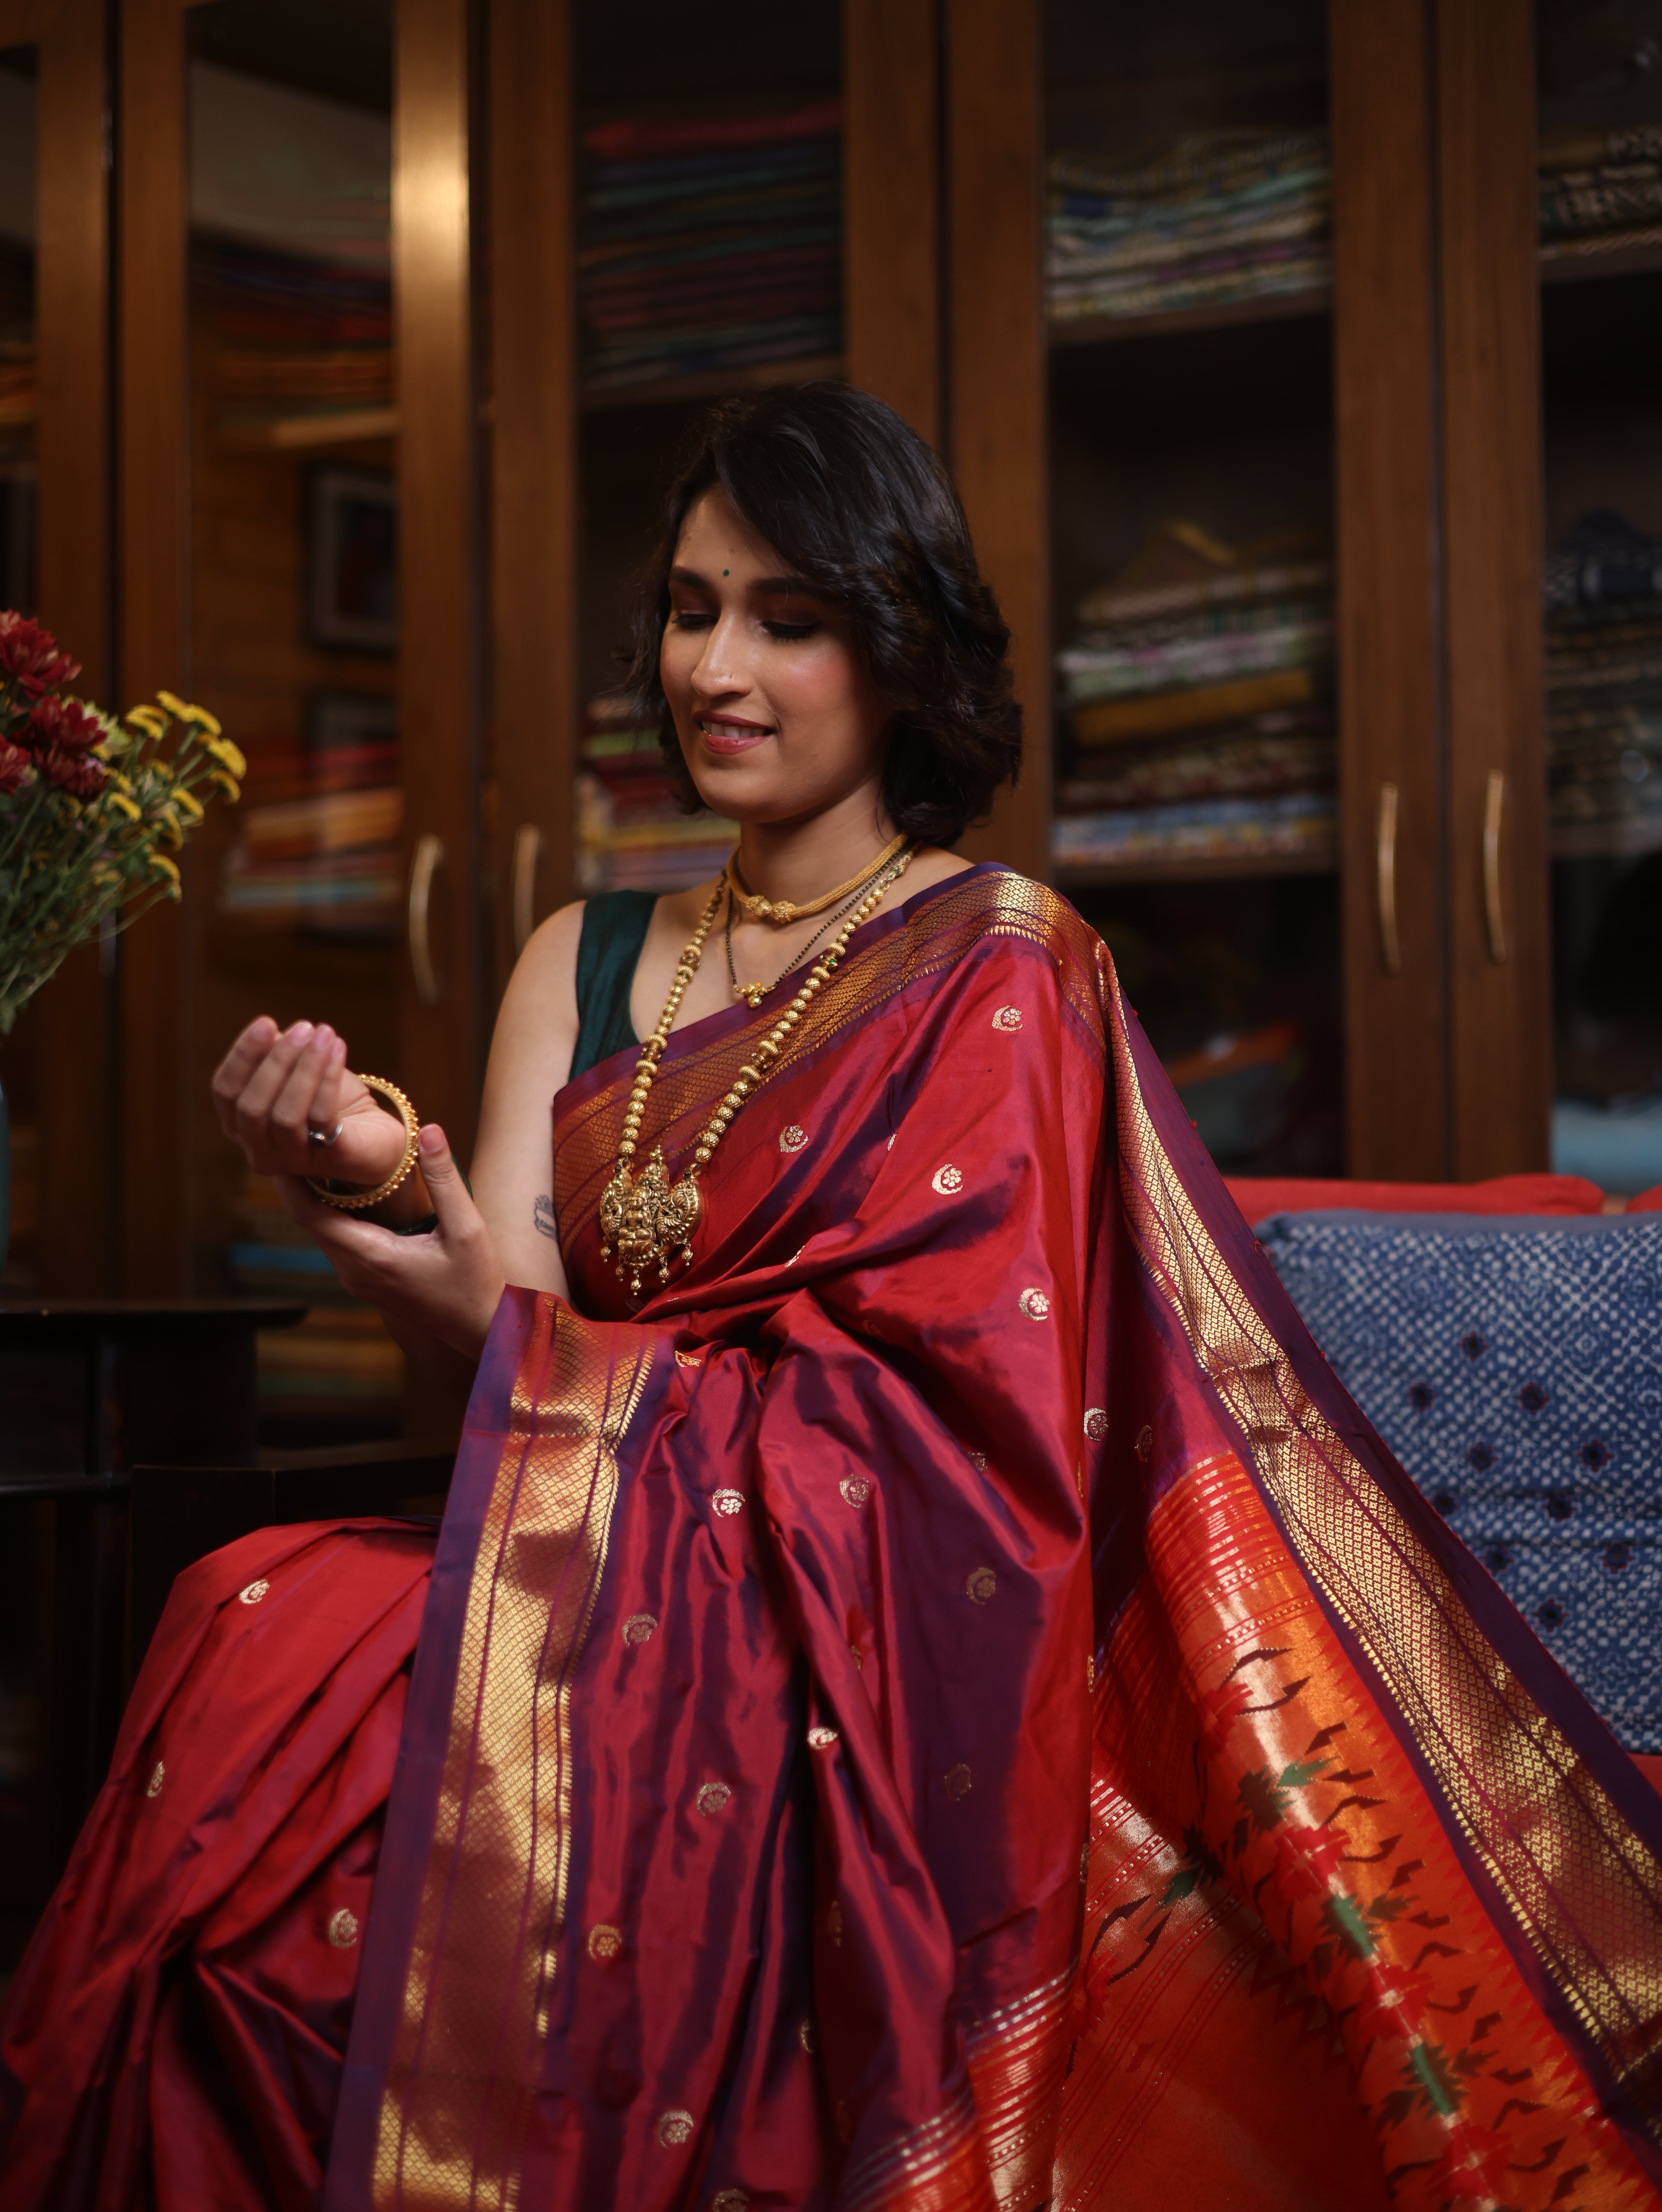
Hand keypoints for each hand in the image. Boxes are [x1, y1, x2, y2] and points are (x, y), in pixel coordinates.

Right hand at [212, 1015, 406, 1189]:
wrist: (374, 1138)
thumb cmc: (327, 1103)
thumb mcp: (298, 1074)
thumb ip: (278, 1057)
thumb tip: (271, 1033)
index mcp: (240, 1125)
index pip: (225, 1091)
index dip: (242, 1055)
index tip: (266, 1022)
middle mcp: (258, 1150)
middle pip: (252, 1106)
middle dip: (277, 1061)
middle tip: (304, 1027)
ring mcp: (291, 1160)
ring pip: (285, 1115)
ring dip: (305, 1068)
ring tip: (324, 1034)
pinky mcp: (328, 1160)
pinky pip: (322, 1118)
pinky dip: (329, 1079)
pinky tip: (338, 1050)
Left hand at [276, 1124, 505, 1360]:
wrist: (481, 1327)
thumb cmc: (476, 1281)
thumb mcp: (467, 1227)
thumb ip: (444, 1179)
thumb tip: (428, 1130)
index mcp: (372, 1256)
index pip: (310, 1215)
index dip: (292, 1180)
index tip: (284, 1146)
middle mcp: (355, 1272)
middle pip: (309, 1221)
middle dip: (298, 1181)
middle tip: (294, 1138)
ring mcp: (357, 1279)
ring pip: (321, 1231)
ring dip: (313, 1197)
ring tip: (313, 1156)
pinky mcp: (366, 1280)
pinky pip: (337, 1241)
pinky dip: (330, 1213)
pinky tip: (340, 1188)